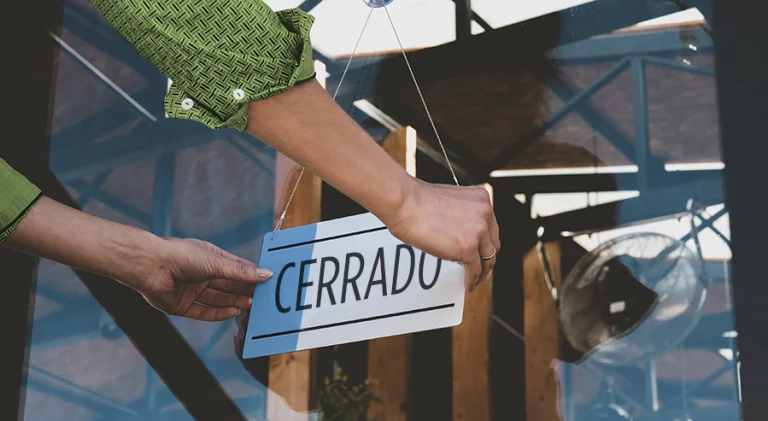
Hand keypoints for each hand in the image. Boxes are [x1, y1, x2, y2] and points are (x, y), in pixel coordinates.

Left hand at [129, 238, 271, 320]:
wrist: (150, 266)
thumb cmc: (182, 256)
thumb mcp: (216, 262)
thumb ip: (240, 272)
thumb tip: (265, 274)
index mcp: (210, 258)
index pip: (235, 268)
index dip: (250, 274)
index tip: (267, 281)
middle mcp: (201, 274)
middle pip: (228, 286)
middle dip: (244, 291)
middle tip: (262, 297)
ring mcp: (191, 290)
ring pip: (217, 299)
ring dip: (234, 302)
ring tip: (251, 305)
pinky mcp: (182, 305)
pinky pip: (203, 312)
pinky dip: (218, 313)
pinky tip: (233, 313)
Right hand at [383, 179, 499, 291]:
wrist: (406, 203)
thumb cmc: (417, 200)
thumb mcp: (450, 200)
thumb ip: (462, 214)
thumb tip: (459, 231)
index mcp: (481, 199)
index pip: (491, 227)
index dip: (486, 242)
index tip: (480, 250)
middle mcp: (485, 214)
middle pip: (493, 244)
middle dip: (486, 258)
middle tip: (479, 267)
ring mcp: (478, 232)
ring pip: (487, 259)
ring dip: (482, 272)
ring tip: (474, 279)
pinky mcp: (467, 249)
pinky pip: (474, 271)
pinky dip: (471, 280)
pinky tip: (467, 284)